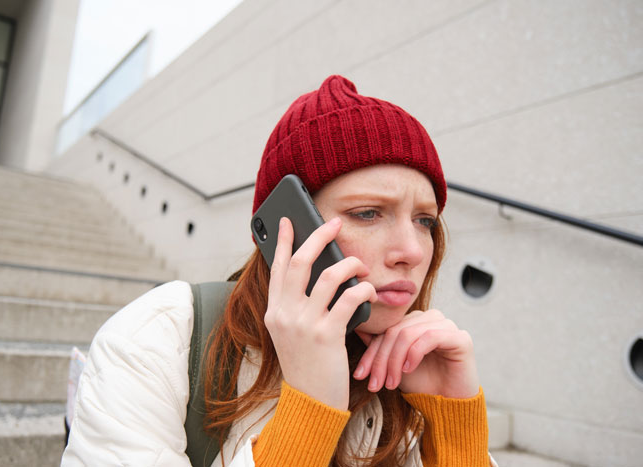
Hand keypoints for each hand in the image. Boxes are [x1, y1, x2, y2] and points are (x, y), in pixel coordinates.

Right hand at [264, 217, 377, 409]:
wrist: (310, 402)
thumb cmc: (306, 366)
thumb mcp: (291, 334)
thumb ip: (296, 306)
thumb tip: (317, 273)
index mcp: (274, 311)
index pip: (276, 267)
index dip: (282, 241)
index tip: (288, 221)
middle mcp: (284, 314)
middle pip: (301, 261)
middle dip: (319, 236)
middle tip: (334, 224)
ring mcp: (304, 324)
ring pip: (330, 275)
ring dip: (352, 264)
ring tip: (361, 266)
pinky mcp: (326, 335)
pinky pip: (350, 298)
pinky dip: (363, 288)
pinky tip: (368, 290)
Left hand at [353, 309, 478, 398]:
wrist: (448, 404)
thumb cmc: (423, 383)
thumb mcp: (394, 365)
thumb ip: (379, 345)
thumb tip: (356, 327)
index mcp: (414, 321)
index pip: (386, 330)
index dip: (371, 353)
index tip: (360, 374)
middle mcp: (430, 318)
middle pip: (395, 331)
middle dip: (381, 360)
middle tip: (375, 383)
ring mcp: (446, 325)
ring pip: (408, 333)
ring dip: (395, 361)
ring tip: (391, 382)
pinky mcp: (460, 337)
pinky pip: (430, 337)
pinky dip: (414, 353)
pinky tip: (408, 369)